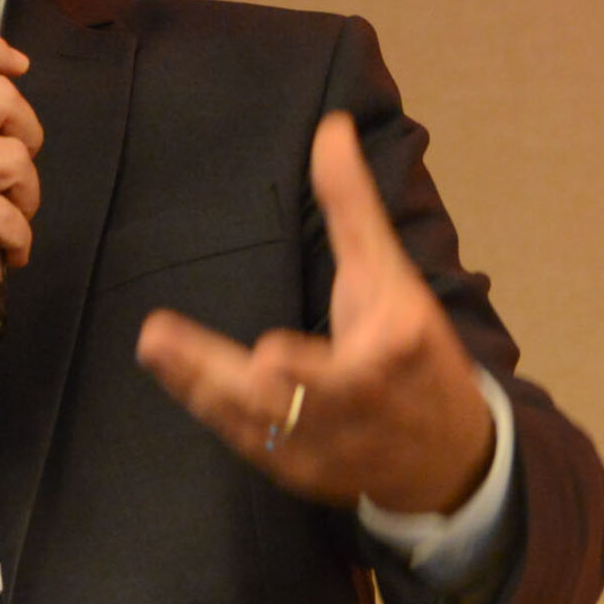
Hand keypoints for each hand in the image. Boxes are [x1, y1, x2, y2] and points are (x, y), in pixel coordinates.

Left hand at [135, 113, 494, 514]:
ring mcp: (323, 450)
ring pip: (252, 423)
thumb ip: (354, 207)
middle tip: (157, 338)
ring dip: (196, 385)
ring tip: (154, 346)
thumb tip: (328, 128)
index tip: (270, 355)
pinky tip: (174, 377)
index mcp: (387, 360)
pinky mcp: (299, 475)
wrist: (449, 456)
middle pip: (280, 401)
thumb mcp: (394, 276)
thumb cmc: (416, 351)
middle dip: (217, 375)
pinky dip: (210, 410)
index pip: (341, 372)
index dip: (303, 371)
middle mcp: (353, 412)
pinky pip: (246, 442)